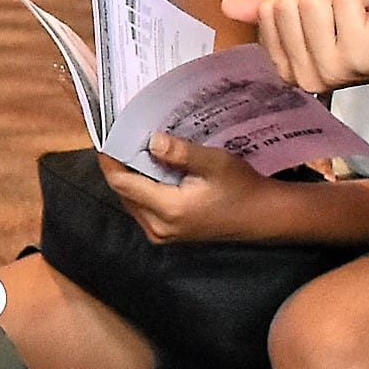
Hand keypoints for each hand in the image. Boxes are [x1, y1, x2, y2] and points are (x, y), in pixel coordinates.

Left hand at [101, 135, 289, 242]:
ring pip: (131, 200)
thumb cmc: (241, 188)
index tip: (106, 134)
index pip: (122, 183)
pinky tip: (150, 168)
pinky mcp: (168, 233)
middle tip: (120, 136)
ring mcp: (162, 234)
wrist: (262, 216)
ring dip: (129, 176)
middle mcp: (159, 227)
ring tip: (132, 148)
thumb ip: (180, 152)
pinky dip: (141, 187)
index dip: (109, 159)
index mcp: (168, 210)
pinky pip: (143, 207)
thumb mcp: (214, 162)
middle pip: (123, 192)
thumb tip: (151, 141)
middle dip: (118, 165)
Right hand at [222, 0, 368, 94]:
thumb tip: (226, 4)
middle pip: (286, 3)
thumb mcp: (315, 17)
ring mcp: (329, 68)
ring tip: (362, 19)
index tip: (323, 7)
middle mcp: (304, 76)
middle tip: (345, 14)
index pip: (268, 10)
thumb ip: (272, 11)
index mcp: (288, 69)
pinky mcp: (356, 55)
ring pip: (312, 2)